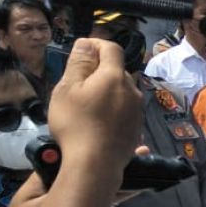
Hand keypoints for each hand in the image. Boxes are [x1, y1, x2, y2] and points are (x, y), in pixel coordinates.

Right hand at [48, 39, 142, 181]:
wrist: (96, 163)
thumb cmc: (76, 123)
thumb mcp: (68, 89)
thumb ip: (79, 63)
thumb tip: (87, 43)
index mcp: (115, 76)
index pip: (112, 48)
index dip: (96, 44)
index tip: (81, 51)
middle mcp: (132, 90)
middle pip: (117, 71)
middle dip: (99, 70)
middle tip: (77, 83)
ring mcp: (137, 111)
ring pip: (122, 91)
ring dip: (107, 91)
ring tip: (86, 105)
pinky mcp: (137, 128)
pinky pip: (124, 110)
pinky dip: (112, 108)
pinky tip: (98, 121)